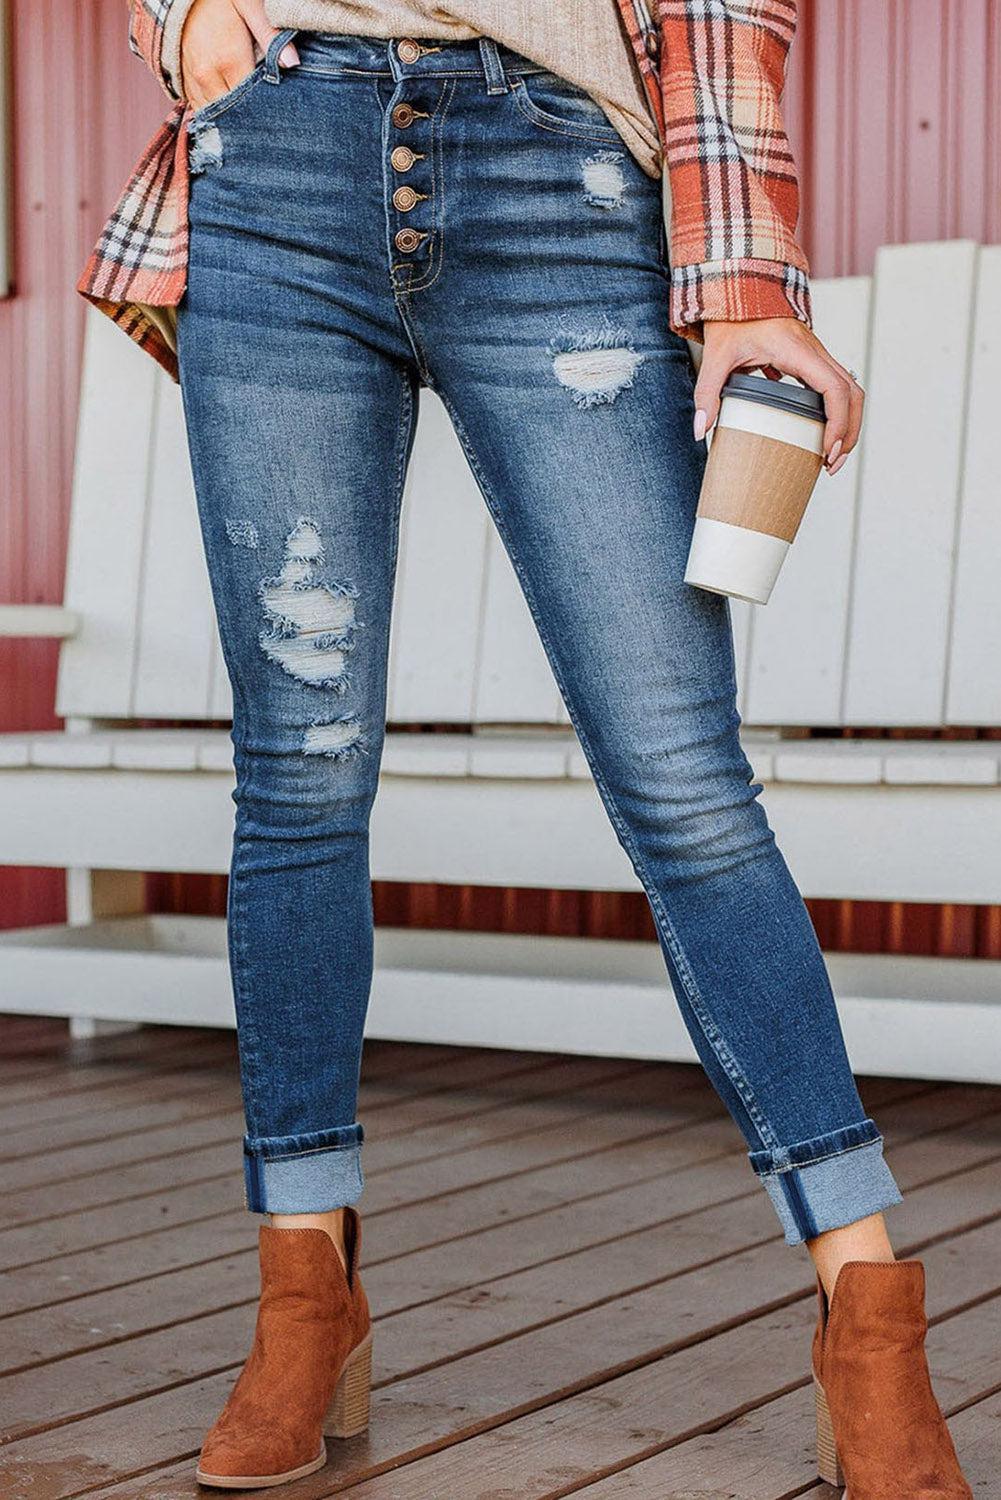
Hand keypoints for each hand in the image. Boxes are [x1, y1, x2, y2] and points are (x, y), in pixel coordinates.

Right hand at [180, 0, 298, 110]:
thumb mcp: (250, 7)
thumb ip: (270, 36)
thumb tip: (292, 63)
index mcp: (228, 60)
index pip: (251, 103)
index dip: (266, 108)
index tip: (277, 110)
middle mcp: (207, 75)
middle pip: (233, 114)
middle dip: (249, 116)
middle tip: (265, 116)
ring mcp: (192, 79)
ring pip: (214, 114)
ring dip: (230, 116)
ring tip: (246, 110)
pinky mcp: (182, 79)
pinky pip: (198, 106)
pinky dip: (213, 108)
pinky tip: (226, 103)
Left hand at [693, 318, 863, 475]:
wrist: (738, 290)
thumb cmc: (731, 319)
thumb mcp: (716, 356)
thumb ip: (707, 392)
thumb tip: (700, 429)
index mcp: (798, 351)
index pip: (834, 389)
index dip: (838, 422)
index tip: (828, 450)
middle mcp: (814, 352)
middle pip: (853, 394)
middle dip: (849, 432)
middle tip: (832, 464)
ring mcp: (816, 355)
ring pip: (850, 390)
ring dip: (847, 423)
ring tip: (830, 455)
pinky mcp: (811, 360)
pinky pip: (836, 387)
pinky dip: (837, 412)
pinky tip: (820, 434)